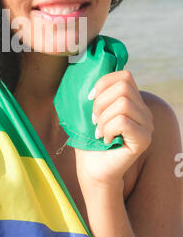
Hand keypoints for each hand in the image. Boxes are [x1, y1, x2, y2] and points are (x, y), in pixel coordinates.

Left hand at [75, 70, 153, 188]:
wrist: (92, 168)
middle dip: (101, 102)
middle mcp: (144, 111)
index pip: (125, 76)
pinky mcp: (144, 139)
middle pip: (123, 87)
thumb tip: (88, 68)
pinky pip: (123, 121)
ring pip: (123, 104)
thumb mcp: (90, 110)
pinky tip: (106, 139)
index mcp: (133, 100)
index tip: (89, 98)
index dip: (103, 83)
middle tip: (94, 120)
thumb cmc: (89, 139)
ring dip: (103, 118)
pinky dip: (108, 129)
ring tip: (99, 131)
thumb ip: (96, 91)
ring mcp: (147, 125)